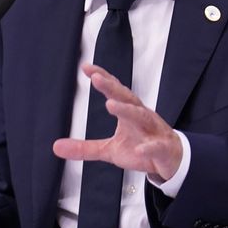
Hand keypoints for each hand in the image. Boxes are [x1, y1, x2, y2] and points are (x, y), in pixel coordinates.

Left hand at [53, 63, 182, 180]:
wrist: (172, 160)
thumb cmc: (142, 147)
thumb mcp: (109, 150)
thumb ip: (84, 148)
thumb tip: (55, 147)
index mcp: (129, 113)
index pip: (115, 91)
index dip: (103, 79)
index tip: (86, 67)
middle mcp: (142, 116)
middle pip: (127, 98)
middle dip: (112, 88)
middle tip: (97, 78)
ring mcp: (154, 131)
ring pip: (141, 117)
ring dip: (127, 110)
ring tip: (111, 105)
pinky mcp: (162, 149)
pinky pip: (156, 147)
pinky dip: (149, 147)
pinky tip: (140, 149)